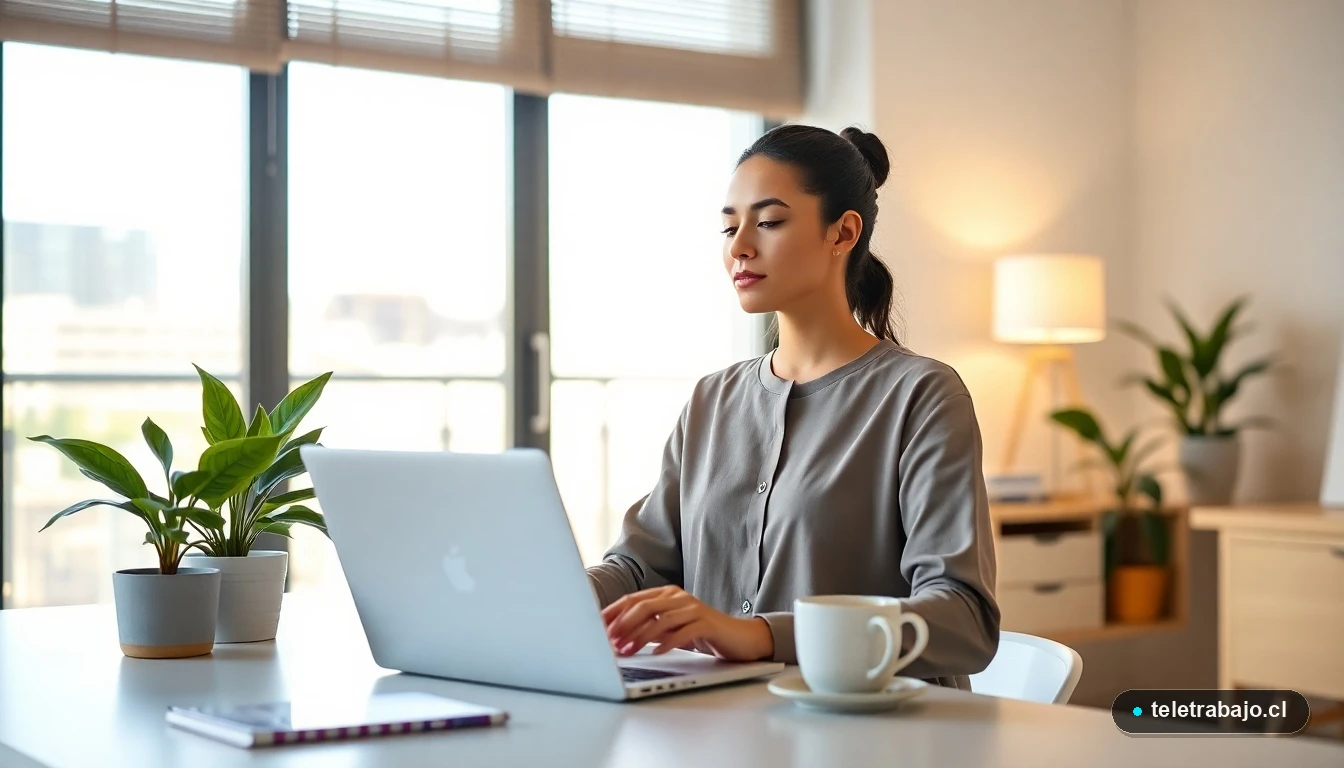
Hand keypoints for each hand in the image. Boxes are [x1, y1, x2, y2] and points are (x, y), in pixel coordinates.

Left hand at [601, 586, 774, 661]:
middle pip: (644, 606)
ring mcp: (693, 608)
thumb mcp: (670, 629)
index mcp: (666, 594)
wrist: (738, 637)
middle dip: (623, 625)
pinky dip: (667, 642)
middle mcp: (678, 597)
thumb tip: (618, 639)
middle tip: (609, 642)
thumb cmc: (701, 634)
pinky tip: (656, 653)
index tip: (597, 627)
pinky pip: (683, 631)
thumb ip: (648, 629)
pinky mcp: (707, 623)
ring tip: (627, 651)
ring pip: (661, 619)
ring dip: (641, 637)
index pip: (633, 600)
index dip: (613, 613)